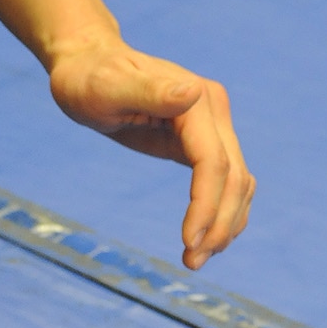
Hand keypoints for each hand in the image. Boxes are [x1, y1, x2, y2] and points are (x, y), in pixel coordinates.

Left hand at [48, 36, 254, 269]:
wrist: (89, 65)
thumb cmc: (89, 78)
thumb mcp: (107, 87)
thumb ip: (148, 91)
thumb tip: (192, 92)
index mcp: (195, 98)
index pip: (213, 162)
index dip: (206, 206)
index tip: (187, 243)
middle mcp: (212, 109)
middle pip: (233, 177)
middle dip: (218, 224)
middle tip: (191, 262)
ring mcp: (212, 125)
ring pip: (238, 183)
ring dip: (225, 225)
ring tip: (195, 259)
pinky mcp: (202, 140)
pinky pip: (225, 181)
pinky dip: (221, 212)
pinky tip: (204, 238)